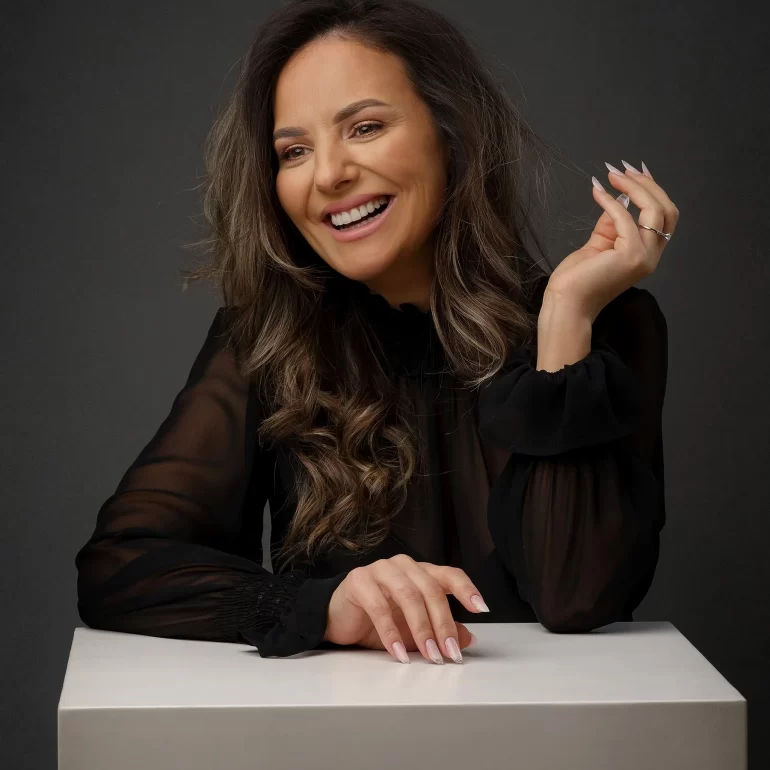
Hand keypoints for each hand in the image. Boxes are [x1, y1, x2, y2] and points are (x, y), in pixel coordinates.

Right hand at [324, 554, 486, 663]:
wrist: (336, 619)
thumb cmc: (376, 620)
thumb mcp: (413, 630)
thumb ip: (440, 630)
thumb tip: (468, 638)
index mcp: (420, 572)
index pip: (449, 574)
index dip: (466, 590)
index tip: (481, 609)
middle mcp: (403, 566)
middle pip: (431, 590)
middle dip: (444, 624)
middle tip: (451, 652)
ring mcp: (380, 570)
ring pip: (409, 596)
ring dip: (422, 629)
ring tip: (430, 656)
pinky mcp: (359, 581)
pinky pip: (380, 607)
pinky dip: (392, 633)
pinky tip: (399, 654)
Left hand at [543, 161, 678, 322]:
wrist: (567, 303)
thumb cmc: (578, 279)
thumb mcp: (600, 243)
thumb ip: (612, 223)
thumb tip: (619, 198)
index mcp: (648, 254)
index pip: (665, 216)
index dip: (653, 191)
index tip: (634, 172)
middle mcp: (652, 256)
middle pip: (666, 209)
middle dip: (647, 184)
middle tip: (622, 169)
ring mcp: (644, 257)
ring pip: (654, 210)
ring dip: (633, 186)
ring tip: (612, 175)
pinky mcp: (630, 255)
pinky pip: (625, 218)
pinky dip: (611, 201)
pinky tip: (597, 191)